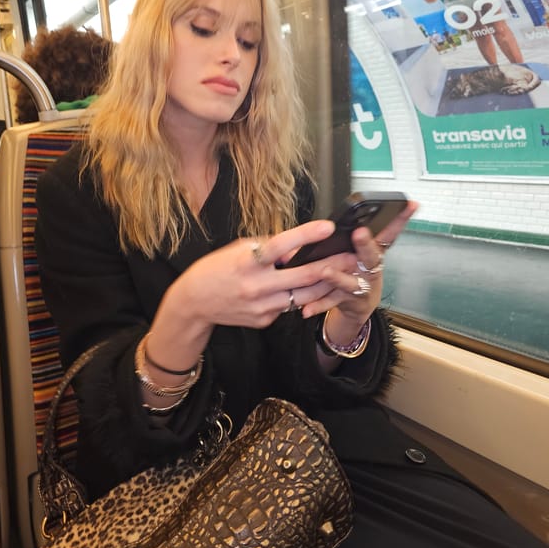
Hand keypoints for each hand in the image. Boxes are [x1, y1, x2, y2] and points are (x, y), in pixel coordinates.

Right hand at [158, 219, 355, 331]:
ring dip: (327, 285)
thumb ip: (268, 247)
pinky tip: (309, 290)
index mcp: (248, 261)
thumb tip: (296, 246)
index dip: (306, 235)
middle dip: (333, 265)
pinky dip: (300, 297)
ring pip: (305, 296)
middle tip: (353, 256)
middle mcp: (257, 286)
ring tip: (345, 274)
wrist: (195, 301)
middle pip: (304, 276)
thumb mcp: (239, 248)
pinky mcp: (265, 320)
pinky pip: (289, 307)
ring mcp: (262, 307)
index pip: (282, 245)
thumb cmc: (217, 269)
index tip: (327, 227)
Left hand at [300, 200, 417, 325]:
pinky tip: (307, 307)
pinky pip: (331, 302)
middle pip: (371, 256)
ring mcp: (362, 287)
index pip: (390, 232)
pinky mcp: (349, 301)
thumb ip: (353, 237)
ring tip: (326, 271)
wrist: (359, 304)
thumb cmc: (357, 270)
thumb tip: (328, 220)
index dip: (401, 219)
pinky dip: (319, 305)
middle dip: (365, 244)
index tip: (409, 205)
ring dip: (337, 277)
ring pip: (349, 282)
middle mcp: (371, 269)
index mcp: (374, 252)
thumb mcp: (360, 252)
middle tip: (359, 233)